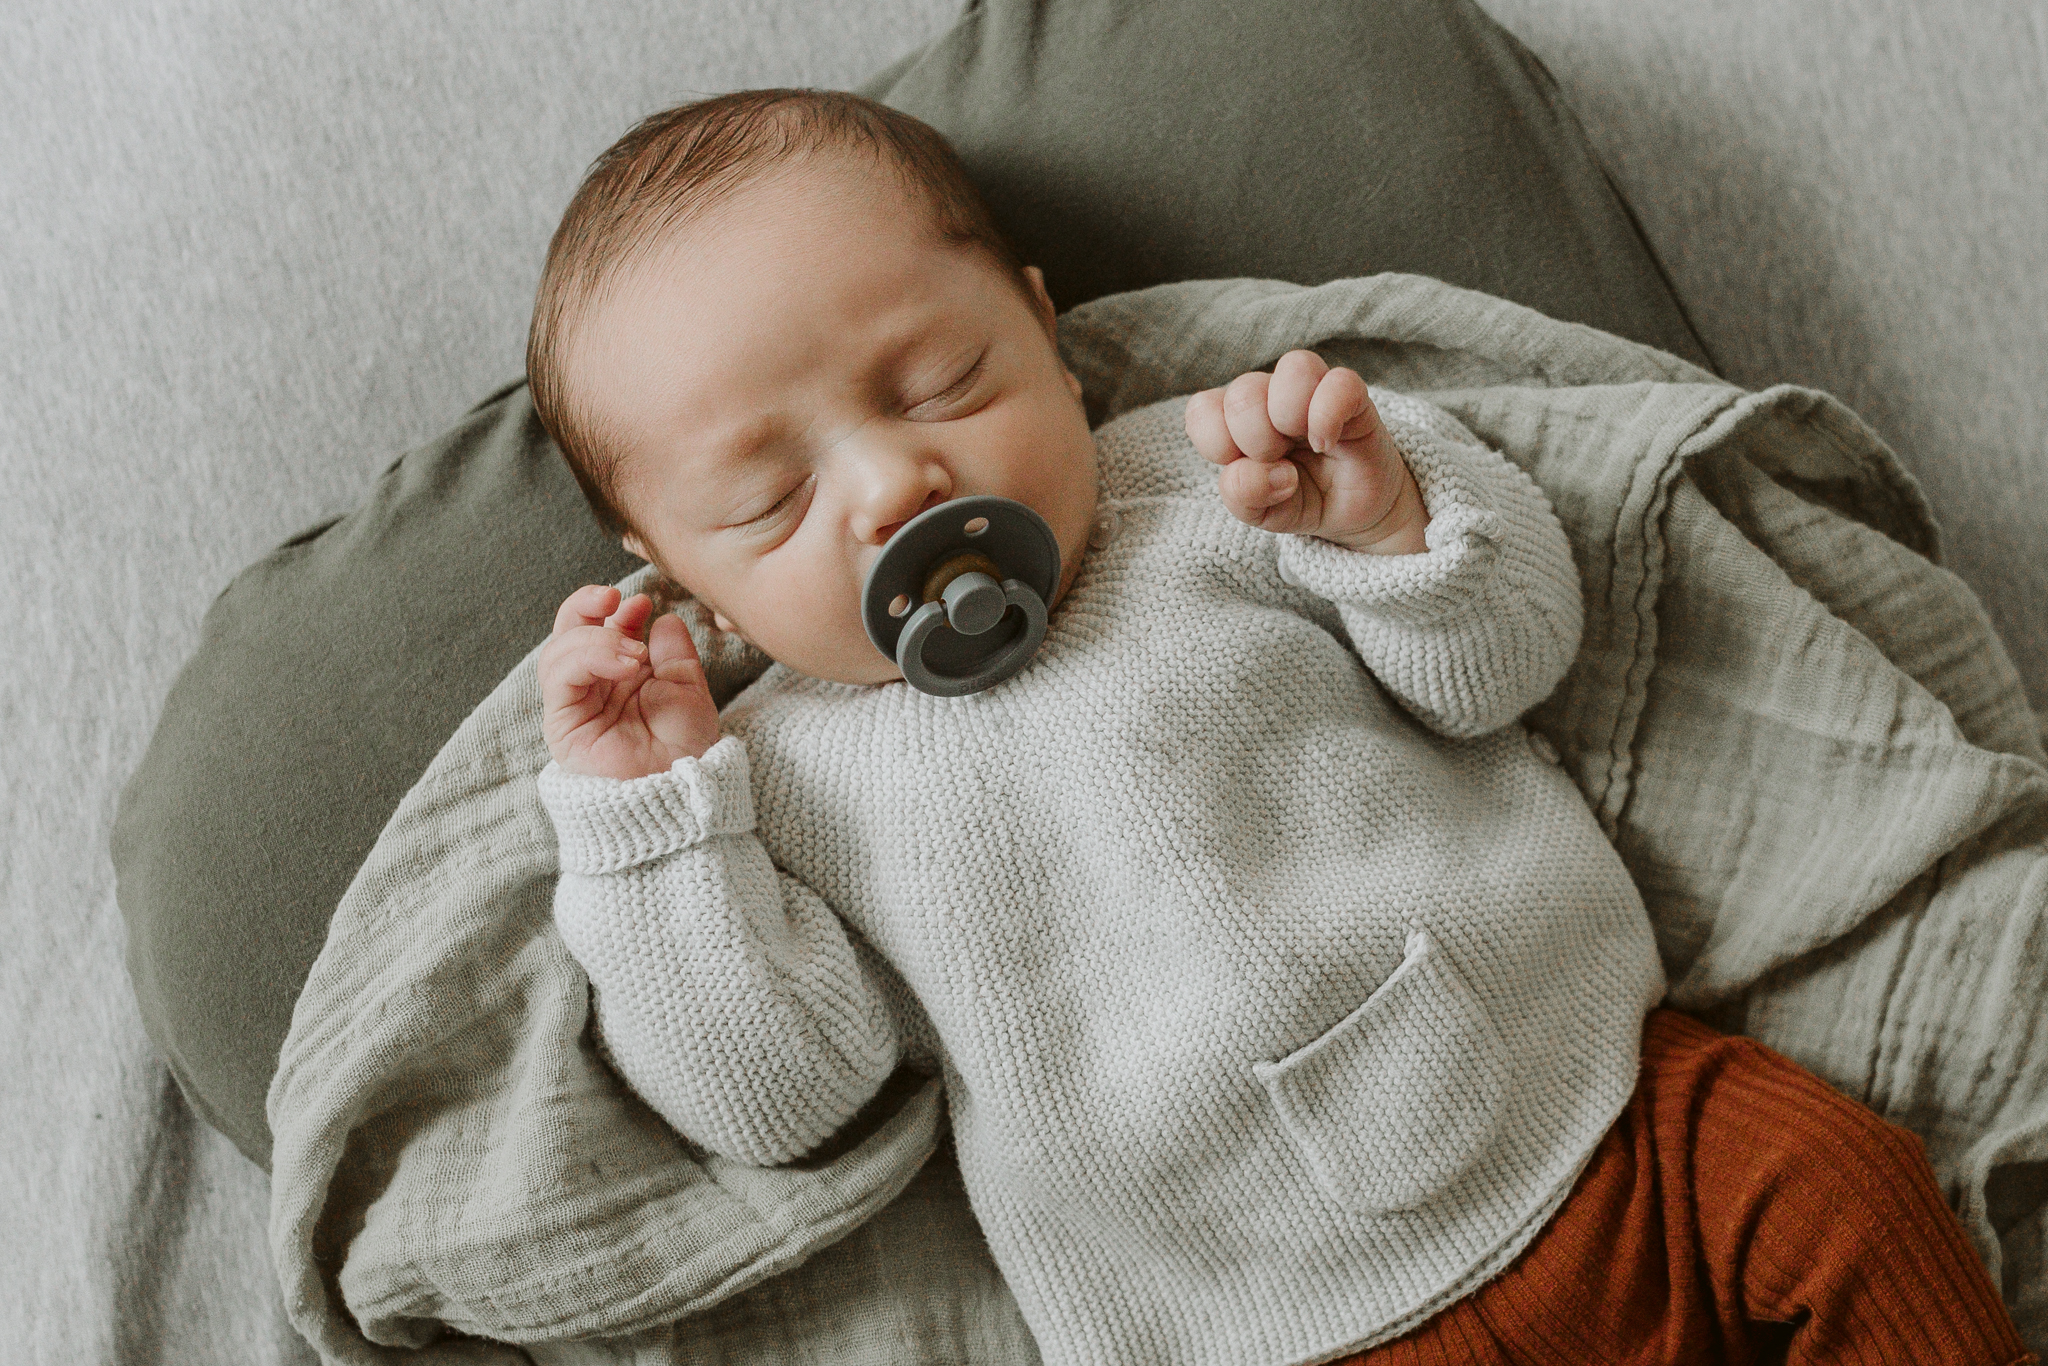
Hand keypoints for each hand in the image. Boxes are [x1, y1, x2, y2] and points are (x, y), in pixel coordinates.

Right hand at [541, 585, 722, 778]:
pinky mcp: (562, 725)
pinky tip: (624, 662)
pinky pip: (560, 678)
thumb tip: (662, 617)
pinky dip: (588, 658)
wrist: (680, 788)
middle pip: (567, 632)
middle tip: (612, 596)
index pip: (600, 629)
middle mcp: (593, 686)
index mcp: (619, 675)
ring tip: (634, 652)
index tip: (641, 602)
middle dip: (584, 605)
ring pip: (559, 651)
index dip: (615, 609)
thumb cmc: (685, 747)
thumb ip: (674, 652)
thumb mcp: (688, 689)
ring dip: (595, 638)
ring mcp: (575, 704)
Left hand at [1185, 350, 1428, 554]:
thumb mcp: (1261, 511)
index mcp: (1233, 418)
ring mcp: (1310, 391)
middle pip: (1244, 392)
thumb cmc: (1299, 499)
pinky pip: (1339, 383)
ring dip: (1292, 419)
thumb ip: (1244, 495)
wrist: (1351, 512)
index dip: (1217, 444)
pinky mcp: (1352, 396)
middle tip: (1280, 463)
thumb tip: (1267, 471)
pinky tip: (1326, 442)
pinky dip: (1327, 417)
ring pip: (1293, 369)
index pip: (1202, 408)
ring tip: (1307, 448)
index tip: (1242, 467)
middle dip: (1257, 441)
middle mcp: (1268, 395)